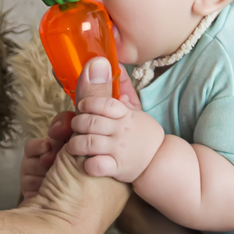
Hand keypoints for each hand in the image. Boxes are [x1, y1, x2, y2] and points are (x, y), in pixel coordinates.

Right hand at [18, 57, 130, 233]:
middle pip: (77, 133)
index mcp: (118, 167)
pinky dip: (34, 162)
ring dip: (47, 148)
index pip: (105, 126)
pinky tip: (38, 173)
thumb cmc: (81, 198)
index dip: (91, 114)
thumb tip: (101, 60)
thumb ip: (93, 98)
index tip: (82, 109)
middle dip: (65, 131)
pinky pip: (37, 160)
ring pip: (54, 144)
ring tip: (50, 159)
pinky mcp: (44, 188)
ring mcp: (67, 183)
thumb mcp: (91, 140)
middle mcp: (95, 175)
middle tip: (62, 135)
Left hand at [63, 62, 163, 182]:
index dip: (88, 103)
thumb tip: (101, 65)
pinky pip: (97, 166)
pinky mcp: (117, 168)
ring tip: (74, 145)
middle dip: (77, 124)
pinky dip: (88, 165)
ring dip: (76, 144)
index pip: (104, 103)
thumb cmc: (140, 135)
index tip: (82, 106)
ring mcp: (119, 150)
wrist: (158, 161)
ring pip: (88, 143)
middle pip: (91, 122)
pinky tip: (86, 163)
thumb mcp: (132, 112)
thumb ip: (114, 94)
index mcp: (124, 114)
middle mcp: (121, 130)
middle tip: (76, 127)